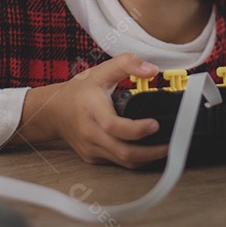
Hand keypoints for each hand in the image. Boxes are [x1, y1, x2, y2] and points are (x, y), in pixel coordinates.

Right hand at [15, 53, 168, 167]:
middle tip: (171, 144)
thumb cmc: (79, 91)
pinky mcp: (93, 157)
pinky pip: (117, 162)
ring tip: (165, 149)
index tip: (155, 124)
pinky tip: (148, 150)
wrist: (54, 111)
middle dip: (150, 152)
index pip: (114, 126)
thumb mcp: (101, 70)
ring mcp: (91, 148)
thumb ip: (127, 64)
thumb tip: (152, 69)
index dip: (136, 129)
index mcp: (92, 109)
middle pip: (123, 151)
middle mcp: (90, 132)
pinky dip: (135, 159)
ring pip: (123, 161)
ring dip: (146, 158)